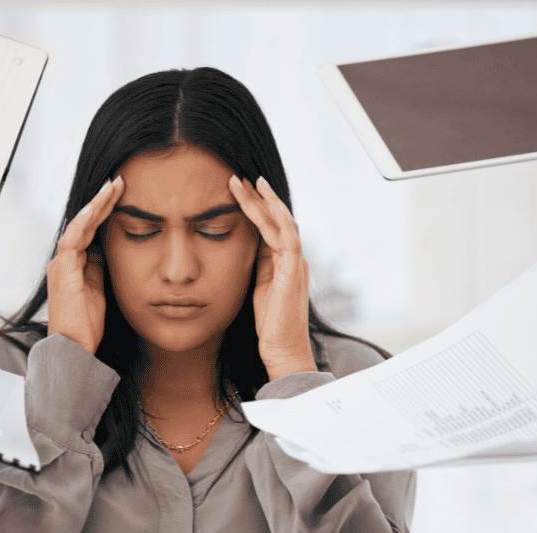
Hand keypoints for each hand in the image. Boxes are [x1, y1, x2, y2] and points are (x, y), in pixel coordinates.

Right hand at [46, 177, 123, 353]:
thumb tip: (102, 252)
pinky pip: (72, 240)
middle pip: (84, 222)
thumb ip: (97, 268)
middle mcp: (64, 260)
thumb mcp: (98, 289)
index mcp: (73, 264)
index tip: (119, 194)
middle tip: (117, 181)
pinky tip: (94, 208)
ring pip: (78, 226)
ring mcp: (61, 264)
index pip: (90, 229)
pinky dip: (82, 222)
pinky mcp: (62, 271)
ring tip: (111, 188)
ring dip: (95, 205)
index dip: (103, 211)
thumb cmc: (85, 323)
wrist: (74, 345)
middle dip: (101, 201)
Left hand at [228, 175, 316, 380]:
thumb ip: (259, 265)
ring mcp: (296, 263)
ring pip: (282, 222)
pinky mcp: (294, 270)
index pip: (271, 227)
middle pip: (277, 219)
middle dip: (258, 198)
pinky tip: (265, 203)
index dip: (256, 208)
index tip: (239, 191)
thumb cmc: (270, 324)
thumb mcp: (259, 287)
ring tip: (248, 182)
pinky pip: (288, 237)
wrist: (283, 350)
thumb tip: (248, 246)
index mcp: (285, 262)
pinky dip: (277, 218)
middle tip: (239, 178)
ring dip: (264, 201)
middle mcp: (294, 258)